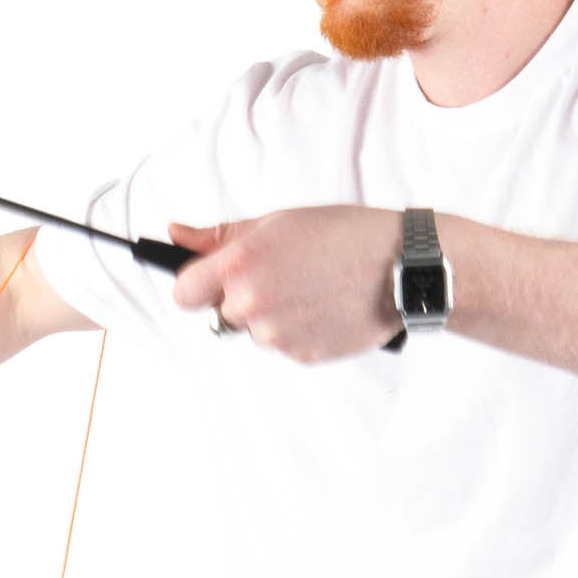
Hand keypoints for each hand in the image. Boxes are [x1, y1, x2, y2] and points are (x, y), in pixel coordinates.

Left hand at [168, 207, 404, 362]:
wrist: (402, 266)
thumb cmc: (343, 235)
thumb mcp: (277, 222)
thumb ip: (218, 235)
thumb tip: (175, 234)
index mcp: (239, 266)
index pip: (183, 294)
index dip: (195, 285)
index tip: (210, 279)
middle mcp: (251, 305)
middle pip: (220, 313)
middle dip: (240, 297)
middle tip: (281, 274)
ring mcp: (276, 336)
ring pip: (254, 331)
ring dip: (272, 315)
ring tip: (310, 288)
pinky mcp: (301, 355)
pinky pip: (284, 345)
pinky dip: (297, 329)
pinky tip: (323, 305)